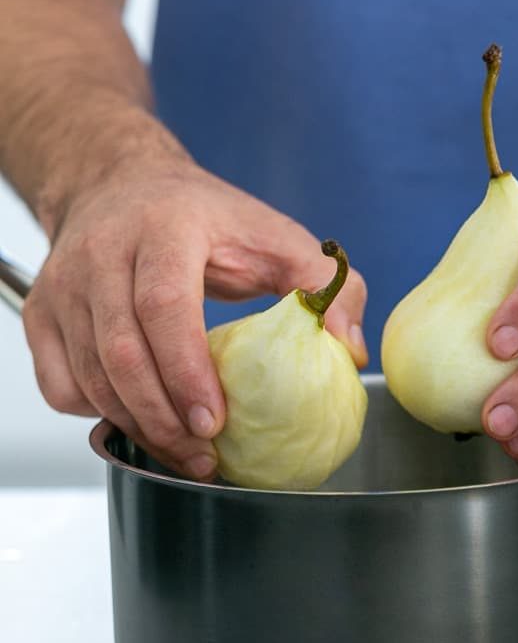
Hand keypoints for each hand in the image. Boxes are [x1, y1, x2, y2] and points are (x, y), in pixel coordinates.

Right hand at [22, 157, 367, 478]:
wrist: (124, 185)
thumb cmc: (208, 221)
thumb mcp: (278, 238)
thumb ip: (326, 286)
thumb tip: (349, 350)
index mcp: (166, 226)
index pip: (164, 302)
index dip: (186, 369)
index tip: (214, 421)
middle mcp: (103, 252)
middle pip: (120, 351)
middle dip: (162, 417)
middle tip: (203, 457)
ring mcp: (65, 284)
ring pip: (89, 375)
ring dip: (136, 426)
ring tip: (183, 455)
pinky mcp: (43, 312)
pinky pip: (60, 384)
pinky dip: (98, 414)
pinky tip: (139, 419)